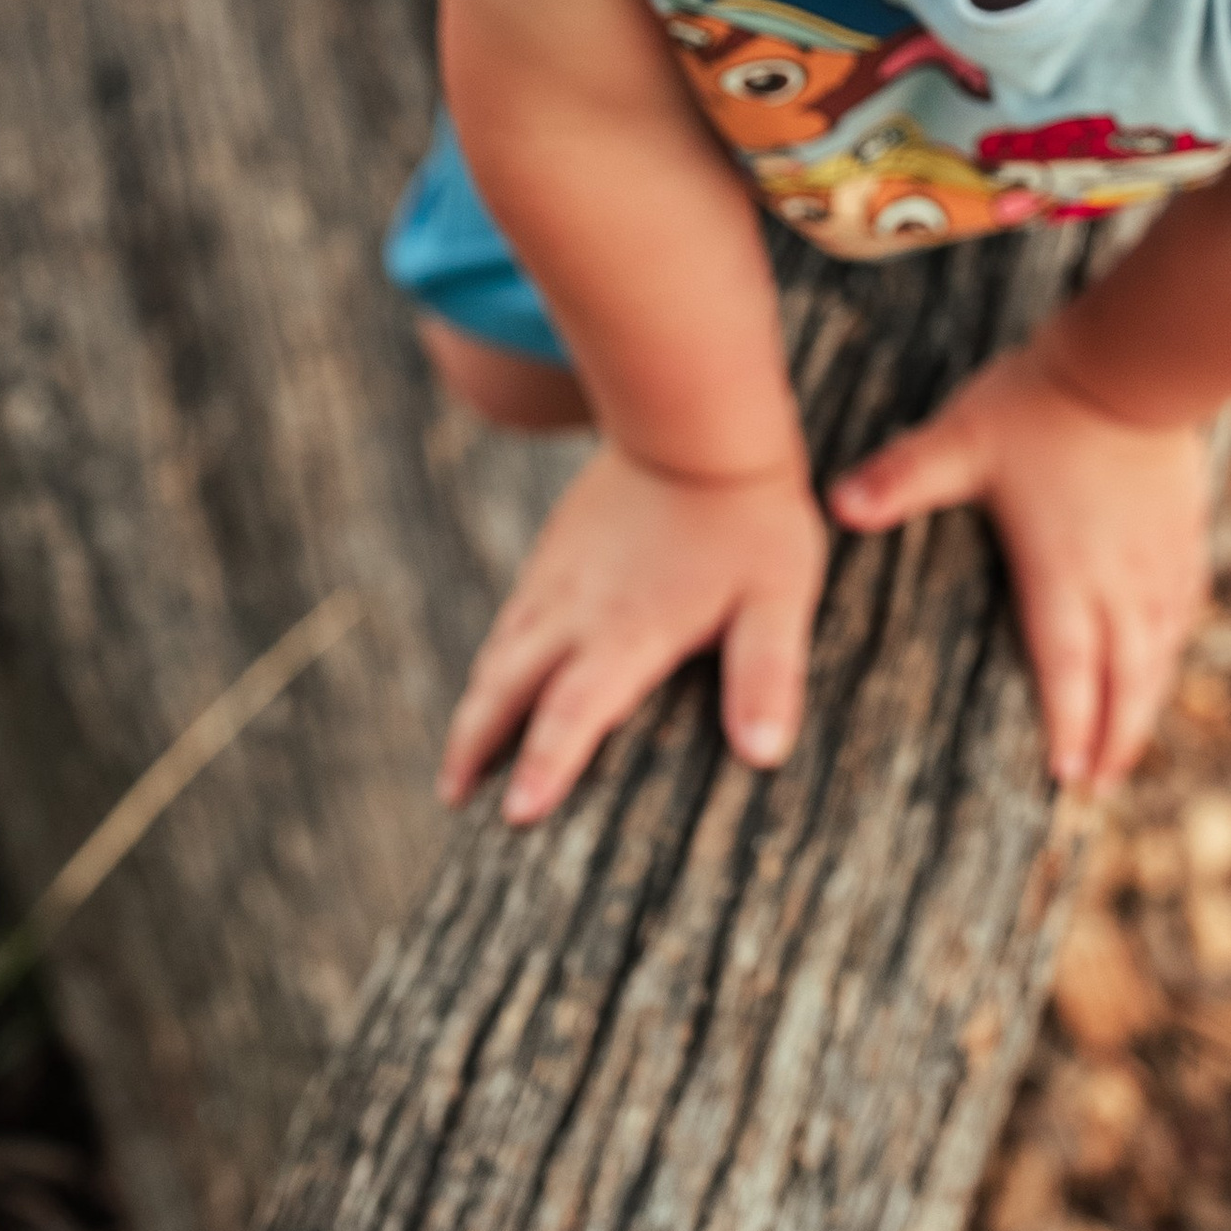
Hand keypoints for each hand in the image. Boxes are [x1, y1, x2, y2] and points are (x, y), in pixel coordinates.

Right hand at [441, 442, 827, 824]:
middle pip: (505, 690)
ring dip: (476, 705)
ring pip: (499, 651)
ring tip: (461, 754)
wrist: (697, 414)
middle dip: (474, 747)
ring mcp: (559, 574)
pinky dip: (494, 657)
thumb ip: (767, 674)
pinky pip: (512, 613)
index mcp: (625, 633)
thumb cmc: (748, 512)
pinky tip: (499, 670)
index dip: (543, 767)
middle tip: (453, 798)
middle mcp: (576, 610)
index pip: (571, 714)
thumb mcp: (777, 597)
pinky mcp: (558, 545)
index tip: (513, 816)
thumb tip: (765, 755)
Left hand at [828, 345, 1209, 791]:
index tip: (1067, 776)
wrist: (1133, 362)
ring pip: (1160, 651)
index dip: (1070, 727)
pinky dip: (1172, 646)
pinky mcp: (1185, 531)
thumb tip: (835, 507)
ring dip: (1147, 702)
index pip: (1067, 669)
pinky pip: (1185, 606)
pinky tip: (1166, 654)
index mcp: (1062, 572)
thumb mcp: (960, 439)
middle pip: (1125, 679)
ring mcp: (1158, 559)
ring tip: (1132, 742)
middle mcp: (1118, 580)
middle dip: (1115, 738)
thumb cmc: (1039, 403)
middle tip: (1099, 787)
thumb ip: (900, 478)